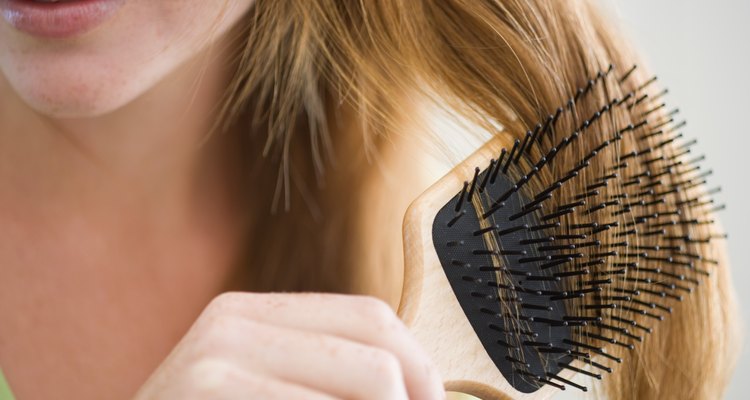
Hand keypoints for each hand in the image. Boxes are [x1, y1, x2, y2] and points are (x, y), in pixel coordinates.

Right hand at [134, 292, 444, 399]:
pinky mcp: (209, 392)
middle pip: (375, 357)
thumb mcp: (264, 393)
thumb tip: (421, 392)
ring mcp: (216, 361)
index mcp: (253, 313)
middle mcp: (234, 322)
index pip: (370, 319)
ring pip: (367, 390)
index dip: (418, 366)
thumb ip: (323, 378)